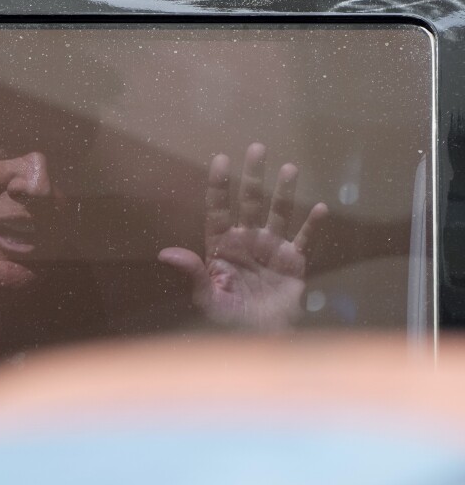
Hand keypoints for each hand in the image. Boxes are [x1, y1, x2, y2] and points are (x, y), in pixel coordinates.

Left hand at [158, 143, 326, 330]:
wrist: (260, 337)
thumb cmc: (229, 318)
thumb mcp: (208, 297)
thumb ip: (193, 272)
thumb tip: (166, 254)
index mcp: (221, 246)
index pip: (218, 209)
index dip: (219, 185)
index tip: (220, 158)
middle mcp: (246, 240)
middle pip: (249, 201)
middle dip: (252, 176)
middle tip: (257, 147)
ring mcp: (271, 248)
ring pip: (277, 213)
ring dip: (283, 191)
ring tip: (289, 167)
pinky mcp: (293, 261)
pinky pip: (304, 239)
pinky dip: (311, 225)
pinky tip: (319, 208)